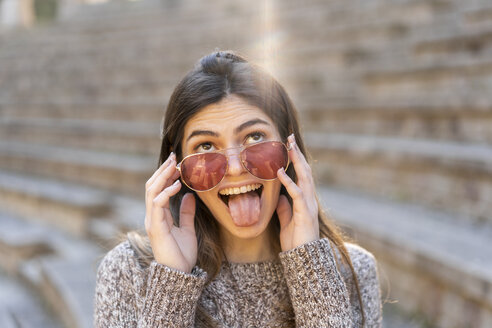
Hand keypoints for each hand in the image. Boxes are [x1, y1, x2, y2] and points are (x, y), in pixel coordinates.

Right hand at [144, 153, 196, 272]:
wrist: (179, 274)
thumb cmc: (181, 254)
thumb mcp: (187, 229)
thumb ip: (186, 213)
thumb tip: (189, 195)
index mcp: (158, 216)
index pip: (158, 190)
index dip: (166, 176)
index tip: (177, 163)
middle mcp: (152, 216)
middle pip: (151, 186)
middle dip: (162, 171)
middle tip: (174, 158)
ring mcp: (152, 221)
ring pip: (151, 192)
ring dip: (163, 177)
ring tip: (175, 166)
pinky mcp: (155, 227)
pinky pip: (157, 205)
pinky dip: (166, 192)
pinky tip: (178, 185)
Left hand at [276, 134, 318, 251]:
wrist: (303, 259)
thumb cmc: (296, 241)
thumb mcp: (287, 221)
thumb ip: (284, 208)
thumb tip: (279, 197)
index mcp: (305, 199)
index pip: (301, 175)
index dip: (295, 160)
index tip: (288, 146)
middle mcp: (310, 199)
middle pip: (305, 171)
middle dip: (297, 154)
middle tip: (290, 137)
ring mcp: (309, 205)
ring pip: (305, 177)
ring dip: (296, 161)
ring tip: (288, 147)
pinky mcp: (305, 212)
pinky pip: (297, 193)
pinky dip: (288, 181)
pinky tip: (279, 172)